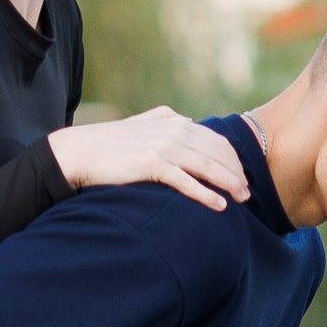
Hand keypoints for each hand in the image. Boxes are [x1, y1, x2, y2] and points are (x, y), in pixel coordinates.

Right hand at [49, 110, 250, 212]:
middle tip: (247, 195)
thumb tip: (186, 120)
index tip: (242, 178)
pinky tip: (219, 206)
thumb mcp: (141, 125)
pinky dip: (206, 194)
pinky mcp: (151, 164)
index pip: (216, 141)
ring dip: (228, 184)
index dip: (233, 160)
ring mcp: (163, 146)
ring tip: (240, 200)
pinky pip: (186, 181)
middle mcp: (173, 130)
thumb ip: (165, 120)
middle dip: (236, 174)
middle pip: (217, 153)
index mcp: (173, 121)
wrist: (80, 151)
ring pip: (207, 167)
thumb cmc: (110, 143)